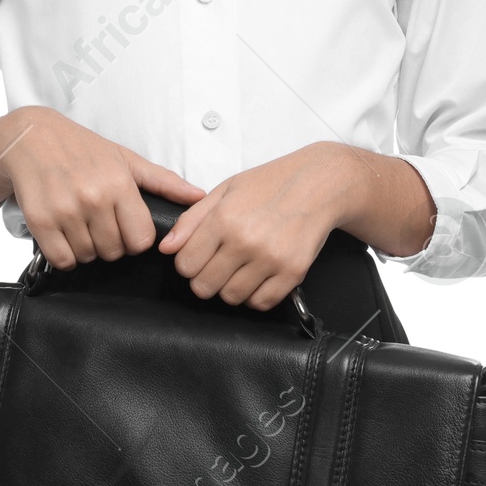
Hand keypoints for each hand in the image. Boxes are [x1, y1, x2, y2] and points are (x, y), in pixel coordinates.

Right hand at [0, 106, 205, 272]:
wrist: (30, 137)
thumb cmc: (81, 147)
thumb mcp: (125, 158)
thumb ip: (163, 181)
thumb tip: (198, 196)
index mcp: (119, 184)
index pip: (141, 239)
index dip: (135, 239)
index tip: (125, 227)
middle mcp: (94, 198)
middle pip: (114, 252)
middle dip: (110, 244)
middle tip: (99, 223)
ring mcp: (66, 210)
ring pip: (88, 257)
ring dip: (85, 248)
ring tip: (80, 223)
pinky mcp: (40, 221)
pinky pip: (61, 259)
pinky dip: (64, 254)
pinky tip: (63, 233)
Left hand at [156, 145, 357, 310]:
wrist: (319, 184)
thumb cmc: (270, 183)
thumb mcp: (225, 190)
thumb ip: (191, 220)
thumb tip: (166, 248)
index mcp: (224, 219)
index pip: (185, 264)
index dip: (187, 262)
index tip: (197, 255)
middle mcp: (246, 242)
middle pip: (204, 286)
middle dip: (205, 278)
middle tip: (217, 262)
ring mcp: (271, 260)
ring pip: (231, 297)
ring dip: (230, 287)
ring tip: (239, 267)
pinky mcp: (293, 273)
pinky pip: (261, 302)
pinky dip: (255, 295)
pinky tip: (258, 275)